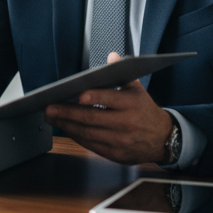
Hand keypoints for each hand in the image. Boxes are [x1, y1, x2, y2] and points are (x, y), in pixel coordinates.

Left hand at [44, 53, 173, 164]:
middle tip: (49, 107)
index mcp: (131, 104)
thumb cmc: (144, 110)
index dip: (93, 97)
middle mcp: (126, 123)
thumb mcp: (137, 89)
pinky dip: (76, 136)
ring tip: (52, 117)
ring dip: (67, 125)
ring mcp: (120, 141)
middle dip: (67, 113)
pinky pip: (91, 145)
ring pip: (88, 133)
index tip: (77, 94)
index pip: (109, 98)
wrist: (163, 139)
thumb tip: (112, 57)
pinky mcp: (115, 154)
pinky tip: (66, 128)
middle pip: (92, 118)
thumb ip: (122, 73)